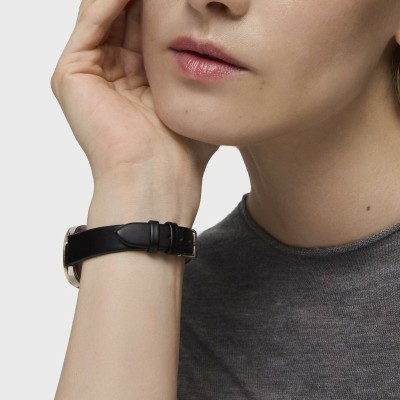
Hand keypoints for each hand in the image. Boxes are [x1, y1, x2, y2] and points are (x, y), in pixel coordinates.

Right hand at [51, 0, 218, 222]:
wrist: (157, 177)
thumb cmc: (182, 150)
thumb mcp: (195, 99)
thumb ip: (195, 68)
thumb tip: (217, 40)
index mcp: (138, 81)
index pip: (147, 28)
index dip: (164, 8)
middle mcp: (112, 74)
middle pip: (124, 15)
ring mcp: (90, 74)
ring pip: (105, 12)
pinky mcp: (72, 75)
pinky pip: (92, 21)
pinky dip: (111, 0)